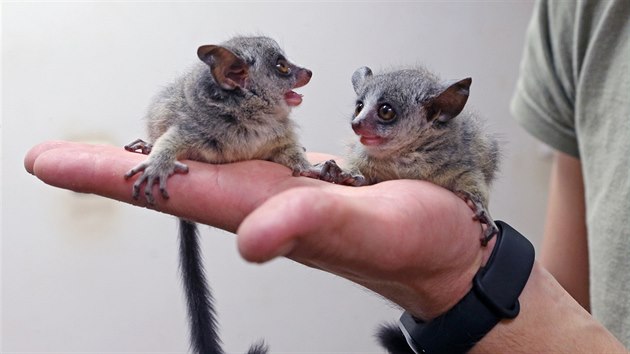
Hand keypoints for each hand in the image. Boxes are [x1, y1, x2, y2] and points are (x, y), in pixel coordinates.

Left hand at [25, 140, 491, 319]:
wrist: (449, 244)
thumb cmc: (418, 242)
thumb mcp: (371, 230)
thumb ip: (310, 225)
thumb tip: (246, 240)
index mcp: (266, 208)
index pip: (173, 190)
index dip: (109, 177)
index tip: (49, 163)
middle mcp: (263, 198)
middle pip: (173, 177)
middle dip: (112, 166)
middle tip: (55, 157)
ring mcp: (282, 186)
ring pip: (205, 163)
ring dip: (154, 152)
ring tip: (108, 149)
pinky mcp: (305, 175)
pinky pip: (245, 152)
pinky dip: (214, 135)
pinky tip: (200, 132)